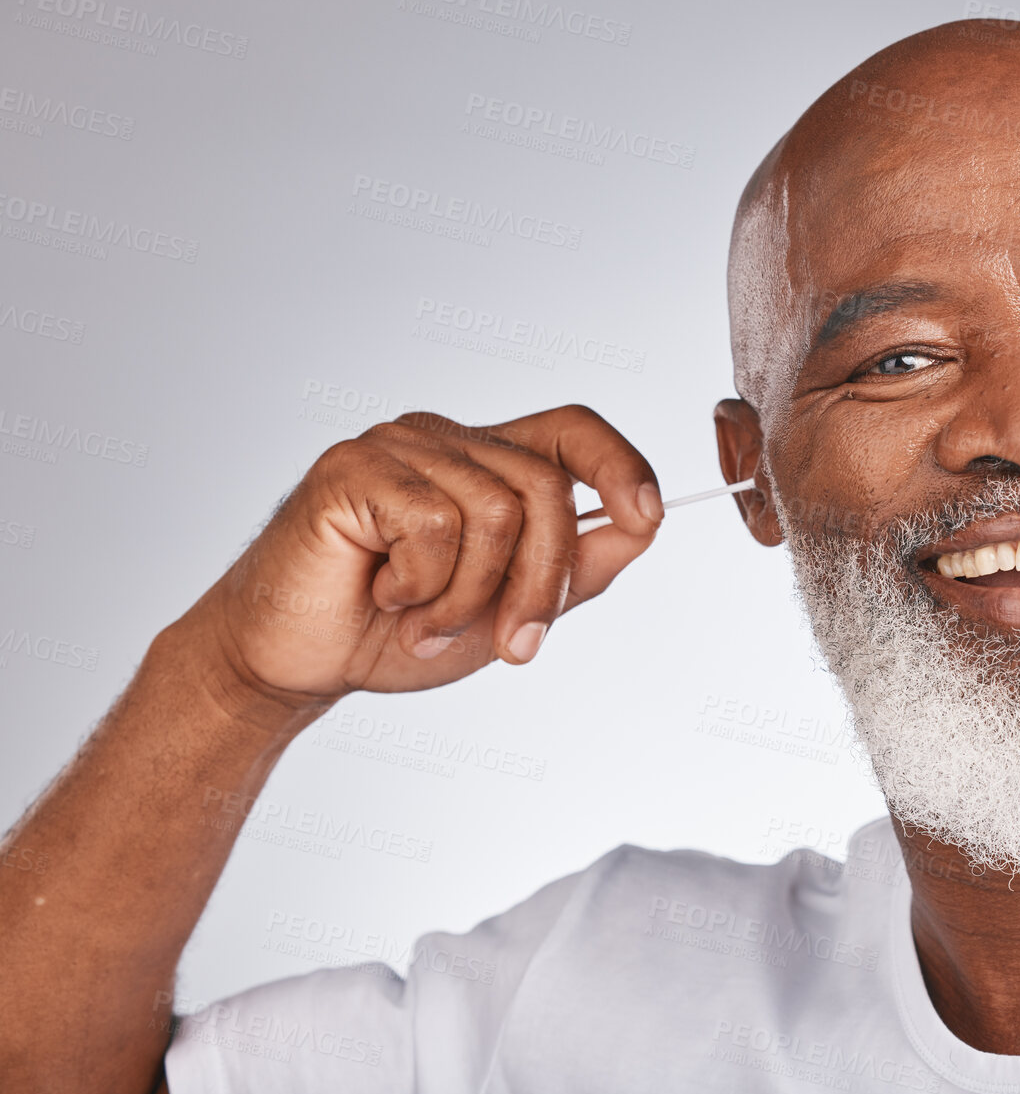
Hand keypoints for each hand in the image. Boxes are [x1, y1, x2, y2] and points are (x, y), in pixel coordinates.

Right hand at [187, 406, 662, 701]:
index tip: (649, 517)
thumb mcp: (507, 608)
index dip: (623, 464)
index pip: (574, 430)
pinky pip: (434, 524)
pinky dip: (423, 586)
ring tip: (427, 624)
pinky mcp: (352, 468)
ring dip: (472, 596)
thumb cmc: (394, 633)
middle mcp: (447, 441)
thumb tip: (643, 528)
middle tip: (517, 646)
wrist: (296, 664)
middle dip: (545, 584)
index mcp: (488, 462)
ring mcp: (398, 446)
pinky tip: (386, 598)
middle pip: (548, 489)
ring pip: (497, 511)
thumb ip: (574, 569)